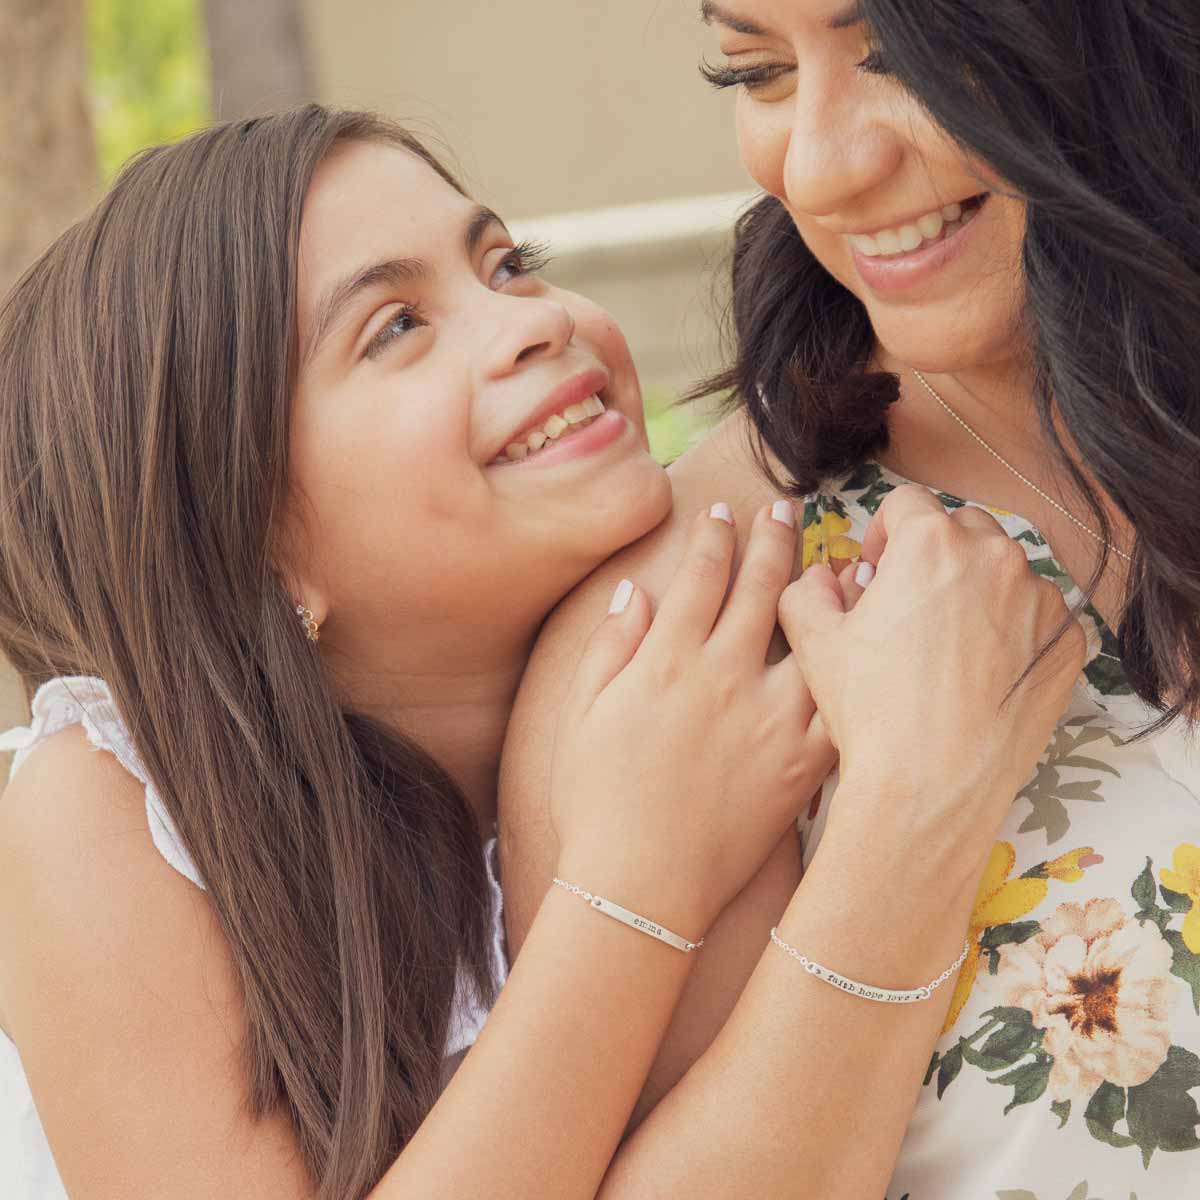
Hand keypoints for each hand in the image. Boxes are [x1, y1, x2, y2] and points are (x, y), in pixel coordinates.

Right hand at [550, 502, 834, 937]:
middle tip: (786, 509)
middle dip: (774, 539)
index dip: (715, 535)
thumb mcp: (582, 714)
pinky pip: (838, 703)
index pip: (701, 575)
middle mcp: (724, 676)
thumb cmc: (598, 801)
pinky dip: (855, 668)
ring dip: (825, 590)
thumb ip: (612, 646)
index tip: (725, 511)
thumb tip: (638, 590)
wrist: (642, 884)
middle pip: (760, 588)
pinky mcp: (801, 762)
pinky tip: (865, 646)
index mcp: (667, 660)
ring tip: (838, 562)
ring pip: (811, 635)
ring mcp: (770, 718)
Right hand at [778, 485, 1084, 877]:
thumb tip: (820, 577)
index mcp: (930, 543)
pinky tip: (981, 671)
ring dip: (975, 589)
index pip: (906, 503)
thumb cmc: (872, 709)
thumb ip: (806, 589)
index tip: (875, 571)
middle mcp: (994, 557)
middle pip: (961, 528)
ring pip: (1004, 571)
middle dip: (933, 555)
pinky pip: (1039, 617)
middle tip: (909, 605)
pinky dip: (1013, 630)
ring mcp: (1040, 600)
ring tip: (947, 643)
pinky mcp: (1067, 644)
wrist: (932, 784)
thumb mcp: (813, 641)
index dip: (882, 533)